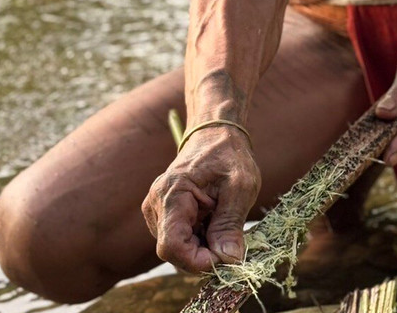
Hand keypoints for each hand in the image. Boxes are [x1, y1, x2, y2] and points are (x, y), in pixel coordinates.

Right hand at [141, 126, 259, 272]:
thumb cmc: (229, 156)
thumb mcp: (240, 187)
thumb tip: (229, 260)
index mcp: (172, 194)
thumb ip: (230, 224)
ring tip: (223, 223)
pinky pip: (179, 238)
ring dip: (203, 247)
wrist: (216, 134)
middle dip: (204, 256)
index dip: (197, 262)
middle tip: (232, 244)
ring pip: (177, 248)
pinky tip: (214, 221)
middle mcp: (156, 205)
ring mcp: (157, 210)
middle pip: (174, 252)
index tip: (226, 260)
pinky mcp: (164, 214)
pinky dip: (199, 239)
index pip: (172, 246)